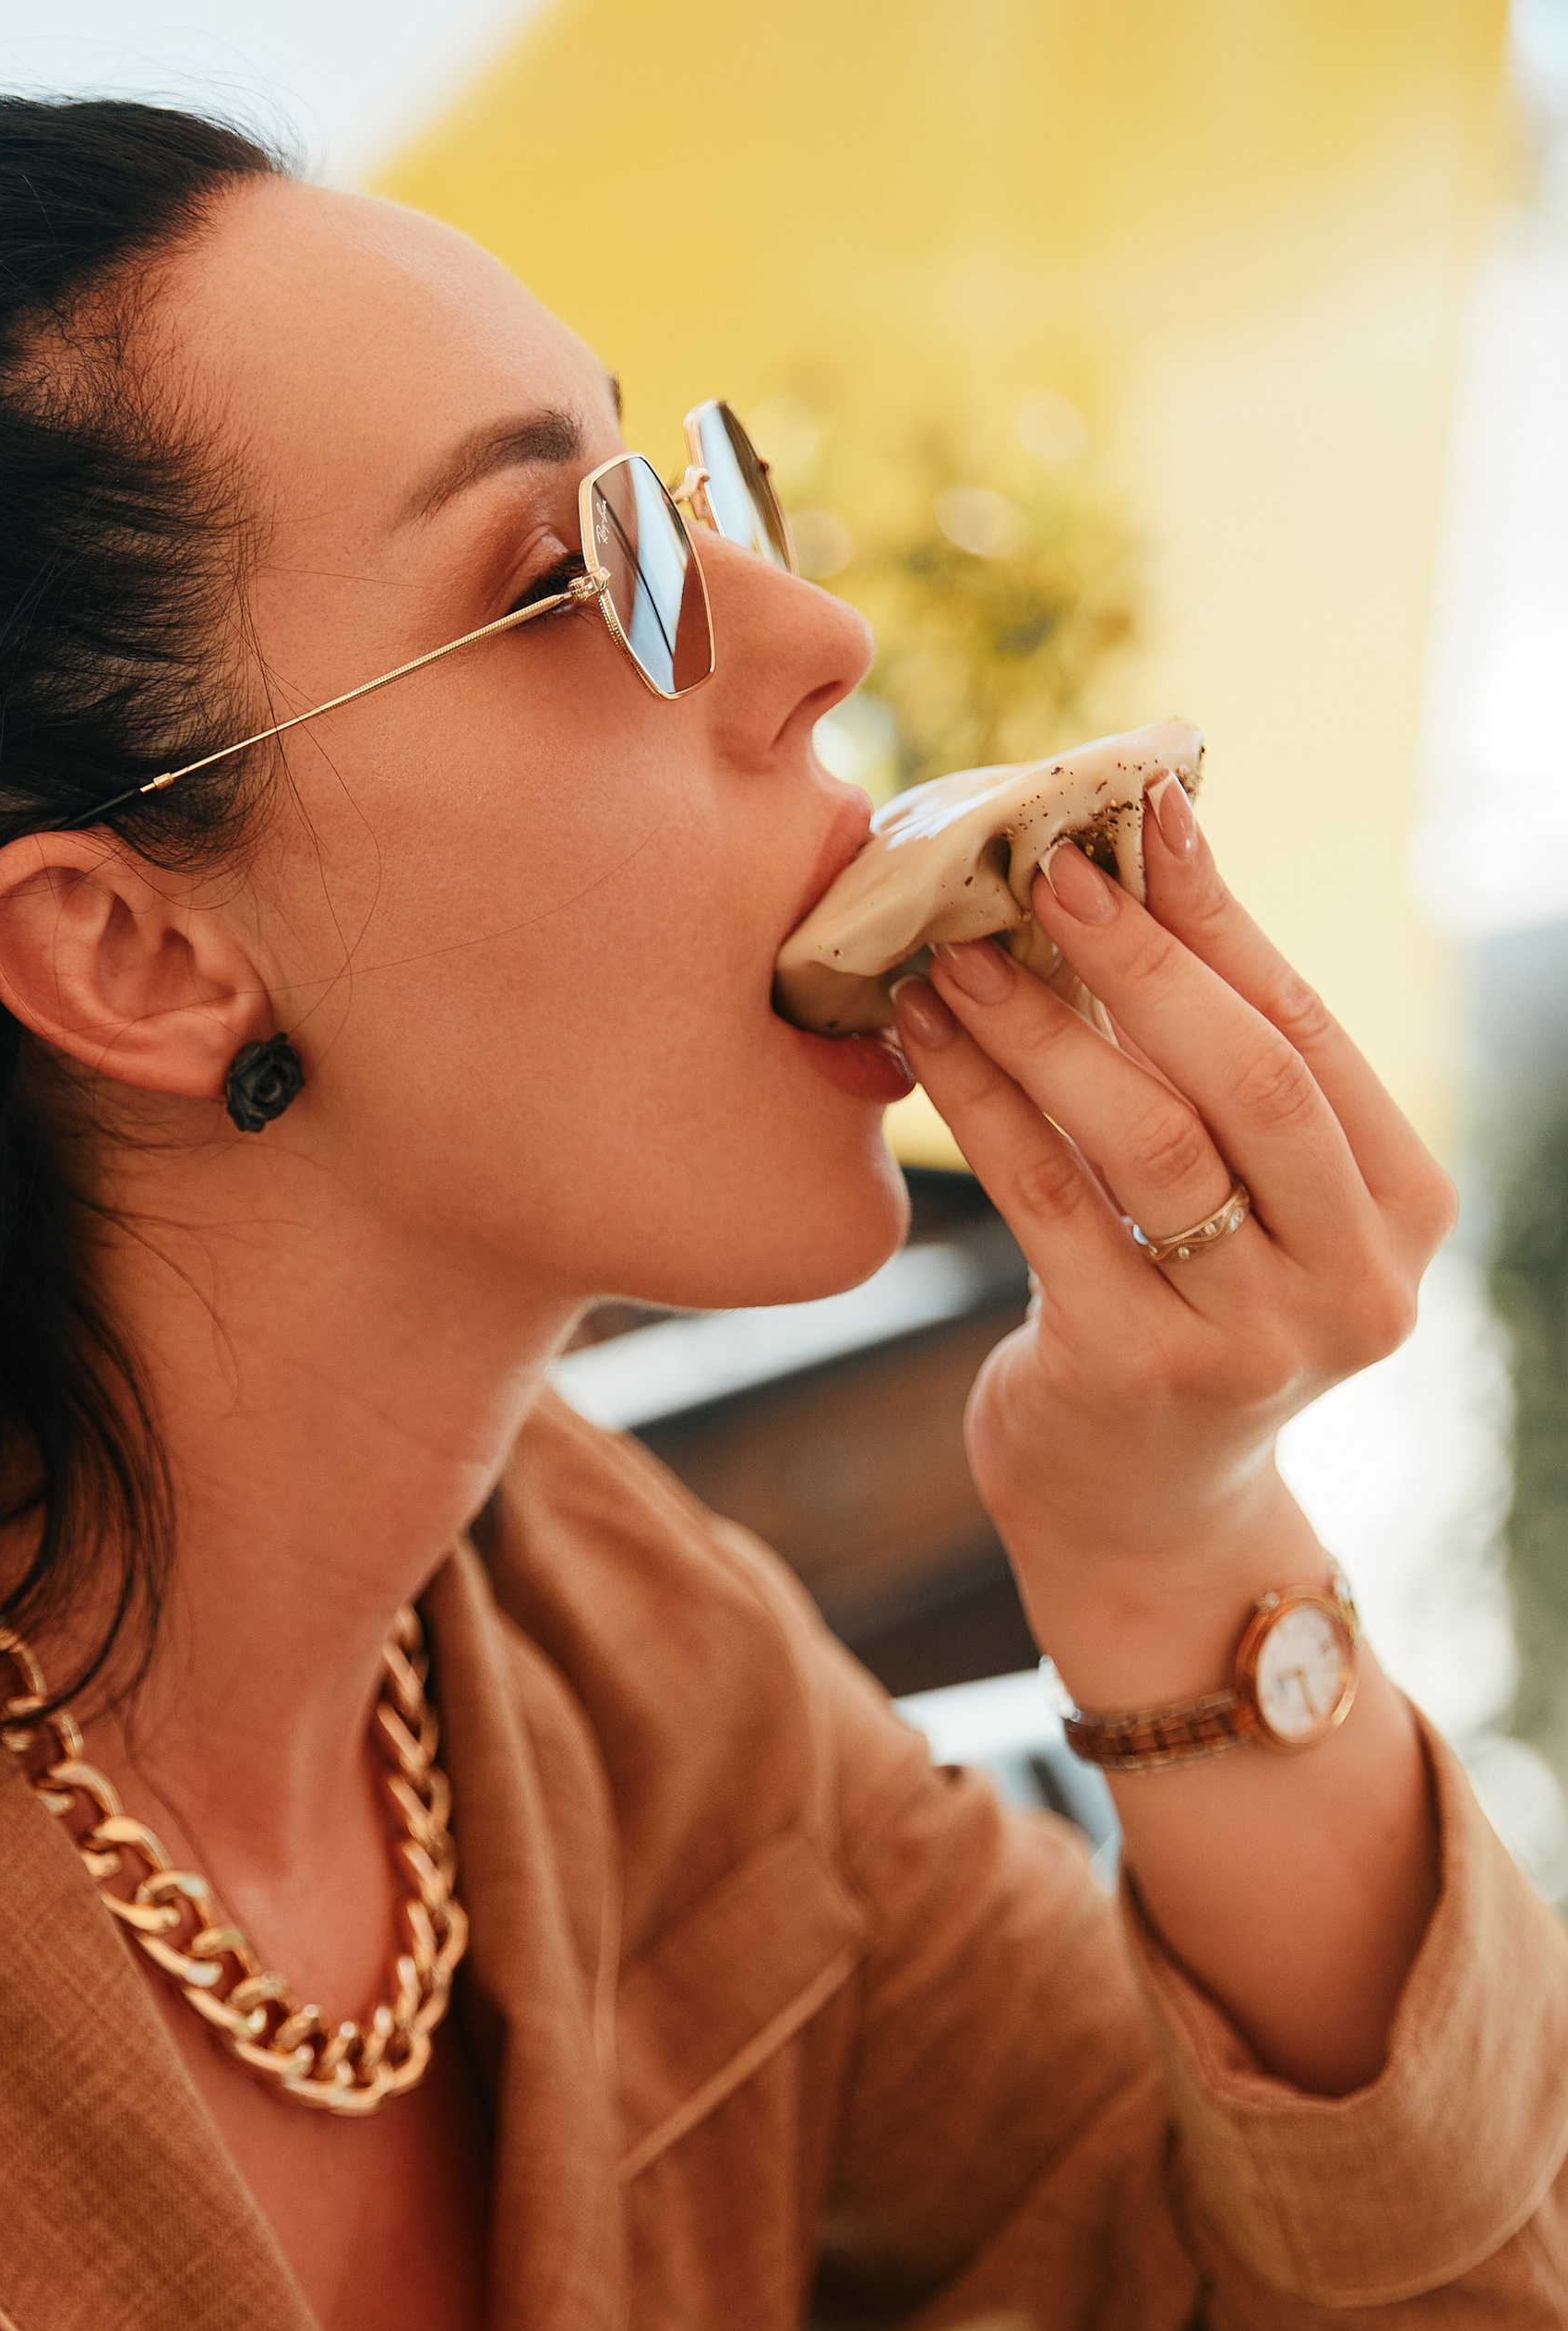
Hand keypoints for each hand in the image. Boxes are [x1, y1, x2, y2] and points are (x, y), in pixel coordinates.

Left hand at [888, 775, 1454, 1665]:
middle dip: (1141, 957)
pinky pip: (1048, 1207)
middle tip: (1041, 866)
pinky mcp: (1131, 1375)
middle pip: (1246, 1080)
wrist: (1142, 1517)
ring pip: (1142, 1143)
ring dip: (1042, 1028)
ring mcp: (1249, 1342)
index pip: (1309, 1033)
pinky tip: (927, 1037)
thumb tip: (1133, 864)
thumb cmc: (1188, 1315)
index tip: (1146, 813)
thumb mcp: (1245, 1201)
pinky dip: (983, 1107)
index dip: (1223, 917)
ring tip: (957, 949)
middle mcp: (1352, 1284)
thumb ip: (1217, 1070)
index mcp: (1402, 1212)